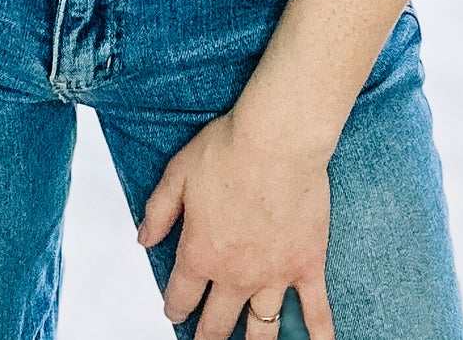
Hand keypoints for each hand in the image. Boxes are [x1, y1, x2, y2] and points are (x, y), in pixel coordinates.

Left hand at [136, 106, 334, 338]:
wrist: (277, 141)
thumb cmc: (228, 150)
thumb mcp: (178, 174)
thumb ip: (158, 211)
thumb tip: (144, 238)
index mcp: (201, 254)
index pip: (181, 296)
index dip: (174, 308)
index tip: (173, 313)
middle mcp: (235, 275)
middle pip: (217, 323)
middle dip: (207, 336)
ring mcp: (274, 275)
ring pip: (262, 328)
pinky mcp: (307, 265)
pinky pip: (315, 310)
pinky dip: (318, 334)